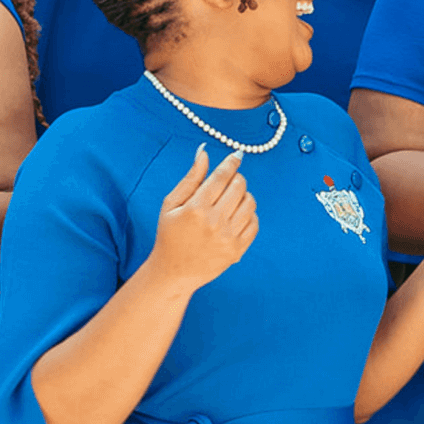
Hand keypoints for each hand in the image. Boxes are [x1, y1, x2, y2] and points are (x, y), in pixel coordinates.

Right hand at [145, 145, 256, 292]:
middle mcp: (214, 222)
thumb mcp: (172, 204)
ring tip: (232, 198)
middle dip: (236, 178)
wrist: (173, 272)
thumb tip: (204, 151)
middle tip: (228, 181)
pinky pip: (254, 223)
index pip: (222, 176)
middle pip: (239, 187)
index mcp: (196, 209)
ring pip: (250, 203)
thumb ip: (191, 177)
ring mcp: (228, 238)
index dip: (231, 162)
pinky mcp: (237, 250)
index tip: (237, 155)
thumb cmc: (170, 235)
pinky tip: (237, 215)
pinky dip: (249, 214)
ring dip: (244, 195)